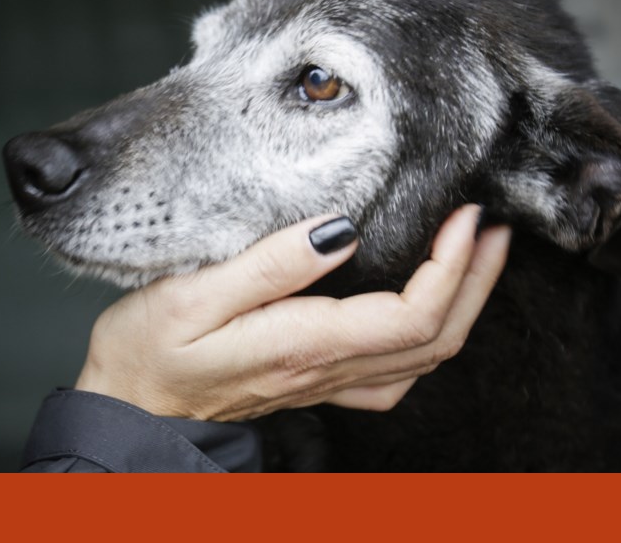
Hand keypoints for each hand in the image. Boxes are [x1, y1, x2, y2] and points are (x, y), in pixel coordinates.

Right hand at [75, 204, 510, 420]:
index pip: (412, 316)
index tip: (465, 214)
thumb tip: (342, 230)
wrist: (128, 406)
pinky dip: (427, 344)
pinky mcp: (312, 382)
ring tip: (476, 257)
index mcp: (304, 343)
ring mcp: (323, 383)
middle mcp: (324, 370)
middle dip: (476, 280)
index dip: (453, 266)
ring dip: (462, 307)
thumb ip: (269, 263)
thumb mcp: (193, 294)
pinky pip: (392, 378)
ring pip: (423, 360)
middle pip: (435, 340)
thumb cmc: (147, 351)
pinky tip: (426, 317)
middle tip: (492, 225)